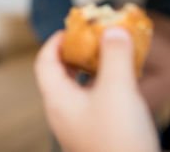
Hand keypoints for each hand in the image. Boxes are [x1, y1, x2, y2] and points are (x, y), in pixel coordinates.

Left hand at [34, 29, 158, 151]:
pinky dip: (105, 91)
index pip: (44, 62)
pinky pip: (93, 107)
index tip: (74, 29)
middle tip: (96, 41)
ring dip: (94, 73)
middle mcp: (62, 115)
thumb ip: (115, 55)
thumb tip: (113, 30)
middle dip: (77, 55)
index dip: (55, 41)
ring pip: (79, 92)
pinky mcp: (95, 140)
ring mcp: (78, 130)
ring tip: (114, 60)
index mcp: (57, 100)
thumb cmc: (119, 141)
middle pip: (60, 76)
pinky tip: (125, 90)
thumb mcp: (118, 90)